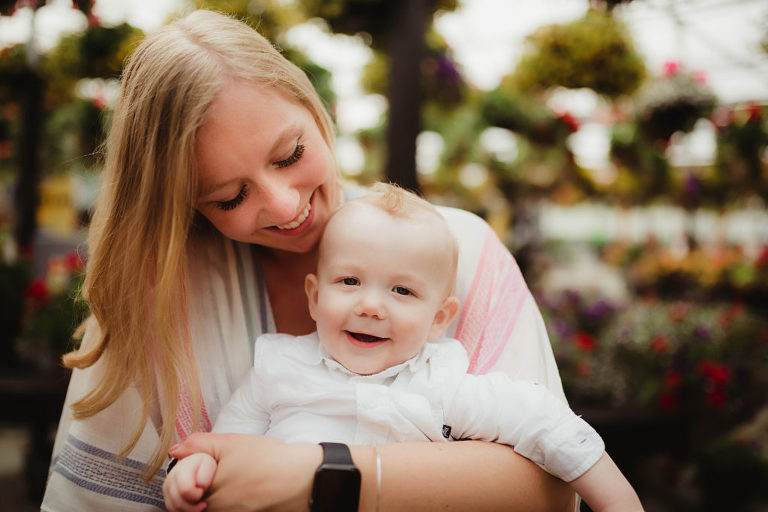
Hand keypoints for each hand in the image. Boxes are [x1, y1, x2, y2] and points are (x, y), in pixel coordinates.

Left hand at [169, 433, 321, 511]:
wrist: (301, 479)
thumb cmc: (269, 461)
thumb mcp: (232, 443)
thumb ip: (199, 444)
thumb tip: (175, 450)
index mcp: (205, 496)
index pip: (175, 491)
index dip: (181, 476)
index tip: (198, 465)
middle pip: (184, 504)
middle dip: (188, 486)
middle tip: (207, 472)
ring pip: (201, 509)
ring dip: (203, 495)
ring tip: (223, 479)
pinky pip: (221, 510)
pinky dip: (220, 502)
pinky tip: (234, 490)